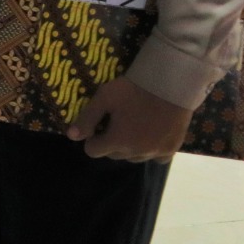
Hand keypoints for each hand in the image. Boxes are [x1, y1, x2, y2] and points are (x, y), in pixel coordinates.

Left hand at [68, 77, 192, 161]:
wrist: (170, 85)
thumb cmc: (133, 90)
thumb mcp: (104, 98)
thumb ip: (87, 118)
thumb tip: (71, 136)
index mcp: (117, 141)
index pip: (93, 151)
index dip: (92, 138)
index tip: (98, 125)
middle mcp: (135, 152)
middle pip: (113, 155)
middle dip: (110, 142)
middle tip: (115, 123)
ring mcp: (155, 152)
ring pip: (134, 157)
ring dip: (129, 147)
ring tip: (133, 127)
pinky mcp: (171, 149)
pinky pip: (156, 158)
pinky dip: (151, 150)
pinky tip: (151, 135)